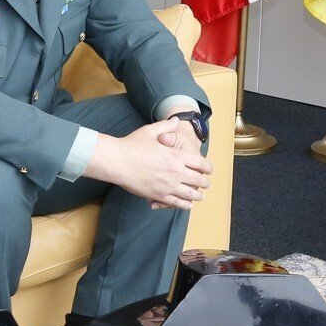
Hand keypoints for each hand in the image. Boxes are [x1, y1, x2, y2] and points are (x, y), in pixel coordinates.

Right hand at [88, 119, 213, 209]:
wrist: (116, 161)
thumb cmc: (132, 145)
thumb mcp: (150, 131)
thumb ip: (166, 126)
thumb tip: (175, 120)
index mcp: (176, 156)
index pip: (201, 164)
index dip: (208, 168)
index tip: (208, 170)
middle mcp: (175, 172)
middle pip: (199, 181)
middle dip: (204, 182)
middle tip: (205, 183)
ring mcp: (168, 185)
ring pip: (191, 194)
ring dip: (198, 195)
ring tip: (200, 196)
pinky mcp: (158, 195)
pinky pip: (177, 203)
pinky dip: (185, 205)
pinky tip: (188, 204)